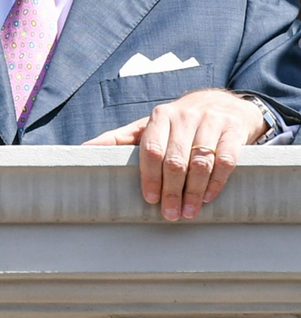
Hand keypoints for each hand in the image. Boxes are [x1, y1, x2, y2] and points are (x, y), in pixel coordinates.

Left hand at [85, 89, 268, 220]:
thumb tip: (84, 149)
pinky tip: (209, 198)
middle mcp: (184, 116)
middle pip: (175, 159)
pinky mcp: (234, 130)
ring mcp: (211, 122)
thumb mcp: (148, 126)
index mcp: (159, 117)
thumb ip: (119, 139)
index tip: (149, 199)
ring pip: (201, 161)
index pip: (151, 149)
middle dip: (171, 189)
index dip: (149, 176)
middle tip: (170, 214)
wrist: (222, 103)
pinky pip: (226, 159)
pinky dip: (217, 181)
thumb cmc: (177, 123)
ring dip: (194, 191)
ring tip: (189, 212)